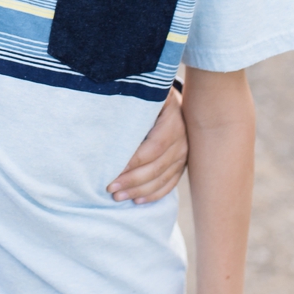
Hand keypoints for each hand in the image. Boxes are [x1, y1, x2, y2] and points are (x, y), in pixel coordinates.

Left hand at [106, 83, 187, 203]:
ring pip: (162, 179)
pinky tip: (137, 200)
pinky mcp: (182, 165)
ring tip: (118, 196)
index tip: (112, 169)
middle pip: (156, 167)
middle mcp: (182, 141)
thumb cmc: (153, 96)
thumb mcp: (150, 93)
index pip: (154, 147)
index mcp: (172, 122)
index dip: (134, 161)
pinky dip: (153, 195)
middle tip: (110, 188)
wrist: (175, 102)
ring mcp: (184, 155)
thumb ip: (135, 98)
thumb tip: (112, 98)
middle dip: (132, 180)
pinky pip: (169, 184)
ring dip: (139, 191)